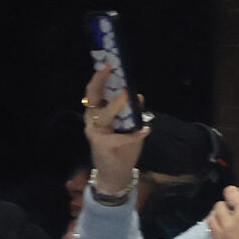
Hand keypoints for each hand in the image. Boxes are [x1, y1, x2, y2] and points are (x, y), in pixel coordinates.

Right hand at [81, 63, 148, 197]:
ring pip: (104, 116)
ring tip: (127, 95)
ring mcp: (96, 134)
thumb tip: (139, 96)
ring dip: (115, 105)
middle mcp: (93, 121)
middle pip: (92, 98)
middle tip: (108, 69)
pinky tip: (146, 130)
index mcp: (97, 113)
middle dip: (99, 82)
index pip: (95, 92)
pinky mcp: (103, 147)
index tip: (108, 63)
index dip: (99, 77)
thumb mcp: (129, 128)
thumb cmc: (121, 150)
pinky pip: (120, 138)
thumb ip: (133, 113)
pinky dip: (135, 134)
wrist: (115, 175)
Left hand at [207, 183, 238, 238]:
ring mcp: (228, 224)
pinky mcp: (218, 236)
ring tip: (227, 219)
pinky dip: (214, 220)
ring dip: (223, 210)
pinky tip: (220, 227)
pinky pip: (210, 219)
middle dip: (232, 197)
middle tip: (235, 206)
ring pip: (218, 205)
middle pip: (230, 191)